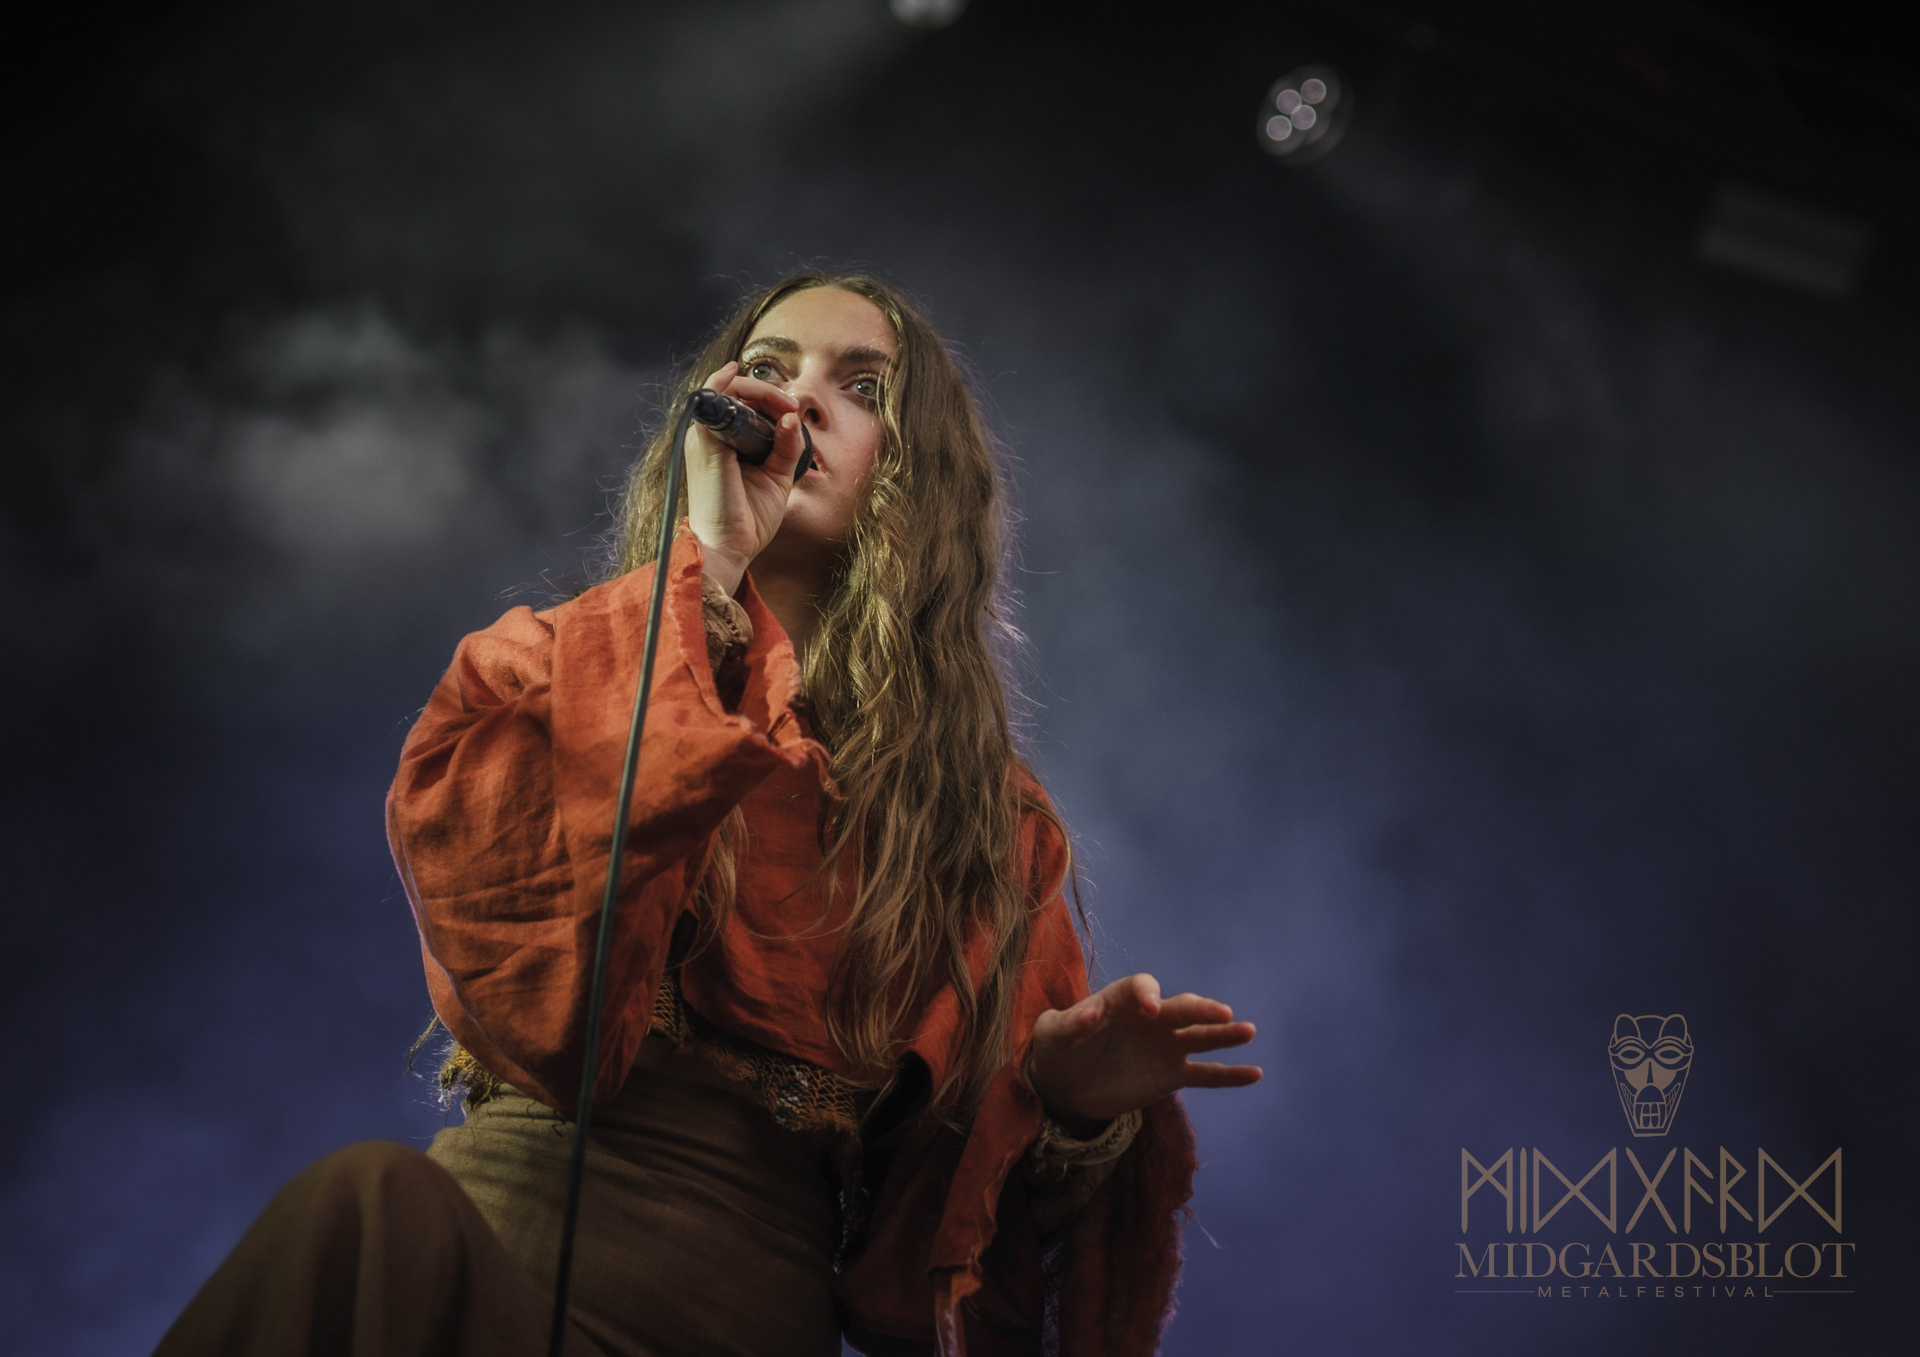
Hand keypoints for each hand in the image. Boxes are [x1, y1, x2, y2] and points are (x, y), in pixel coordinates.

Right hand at [683, 360, 811, 593]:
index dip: (768, 400)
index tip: (793, 410)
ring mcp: (703, 438)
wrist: (729, 546)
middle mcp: (709, 438)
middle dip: (768, 392)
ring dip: (758, 390)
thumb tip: (793, 417)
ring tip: (784, 404)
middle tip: (792, 406)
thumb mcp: (777, 476)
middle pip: (735, 394)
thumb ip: (787, 447)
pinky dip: (726, 383)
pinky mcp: (704, 442)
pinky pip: (710, 398)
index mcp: (724, 446)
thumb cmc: (748, 518)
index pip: (743, 407)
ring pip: (725, 391)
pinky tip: (739, 375)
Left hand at [1026, 973, 1260, 1131]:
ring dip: (1224, 1034)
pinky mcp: (1172, 1075)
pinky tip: (1255, 1073)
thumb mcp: (1052, 1034)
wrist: (1066, 1085)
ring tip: (1248, 1031)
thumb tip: (1089, 1014)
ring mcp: (1165, 1046)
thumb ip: (1068, 1022)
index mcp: (1121, 1000)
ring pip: (1200, 1037)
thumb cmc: (1057, 1049)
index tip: (1151, 1007)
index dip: (1147, 994)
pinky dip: (1229, 1075)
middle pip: (1181, 1008)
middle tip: (1222, 1012)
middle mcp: (1150, 1019)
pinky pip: (1205, 1075)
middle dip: (1201, 1009)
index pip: (1140, 988)